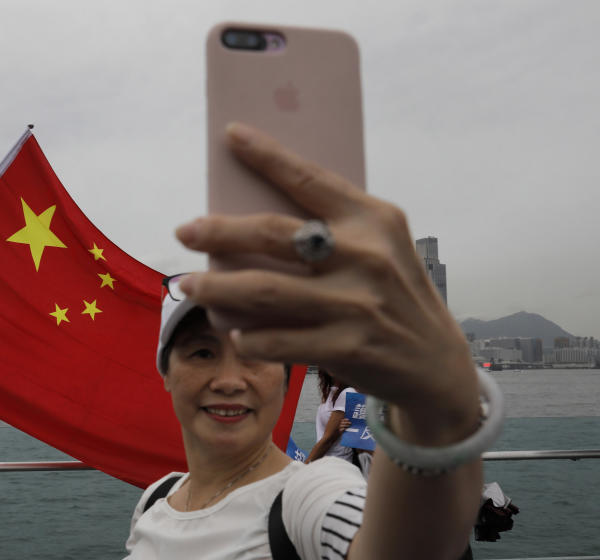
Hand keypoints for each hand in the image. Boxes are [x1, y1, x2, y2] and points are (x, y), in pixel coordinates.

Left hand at [175, 122, 478, 442]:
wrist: (435, 363)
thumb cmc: (391, 295)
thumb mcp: (380, 249)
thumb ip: (331, 231)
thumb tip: (249, 223)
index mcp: (373, 219)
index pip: (310, 178)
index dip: (267, 154)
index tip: (230, 135)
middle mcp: (365, 256)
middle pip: (273, 235)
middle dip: (220, 230)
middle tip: (185, 230)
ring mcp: (356, 303)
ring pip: (264, 290)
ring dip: (217, 287)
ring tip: (189, 285)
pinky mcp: (346, 346)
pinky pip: (277, 340)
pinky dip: (247, 335)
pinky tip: (232, 329)